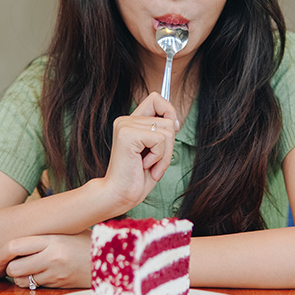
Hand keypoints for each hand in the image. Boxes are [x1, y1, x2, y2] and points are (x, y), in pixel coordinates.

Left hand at [0, 231, 91, 288]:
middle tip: (12, 262)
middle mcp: (51, 257)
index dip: (1, 253)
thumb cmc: (87, 241)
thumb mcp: (67, 230)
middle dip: (10, 267)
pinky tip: (38, 273)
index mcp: (52, 239)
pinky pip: (35, 286)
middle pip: (14, 267)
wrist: (108, 259)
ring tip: (26, 267)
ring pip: (22, 280)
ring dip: (19, 276)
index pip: (15, 246)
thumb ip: (46, 232)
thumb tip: (23, 225)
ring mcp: (54, 273)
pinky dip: (32, 282)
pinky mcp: (57, 285)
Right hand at [104, 93, 177, 208]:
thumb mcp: (155, 152)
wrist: (119, 195)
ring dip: (164, 155)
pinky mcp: (127, 134)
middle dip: (169, 146)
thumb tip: (175, 121)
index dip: (169, 111)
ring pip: (167, 131)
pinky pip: (160, 140)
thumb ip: (162, 133)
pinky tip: (143, 165)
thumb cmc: (137, 178)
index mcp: (131, 122)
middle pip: (168, 120)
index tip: (170, 132)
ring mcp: (125, 126)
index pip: (156, 99)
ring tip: (149, 166)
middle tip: (154, 163)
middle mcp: (126, 120)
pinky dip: (158, 157)